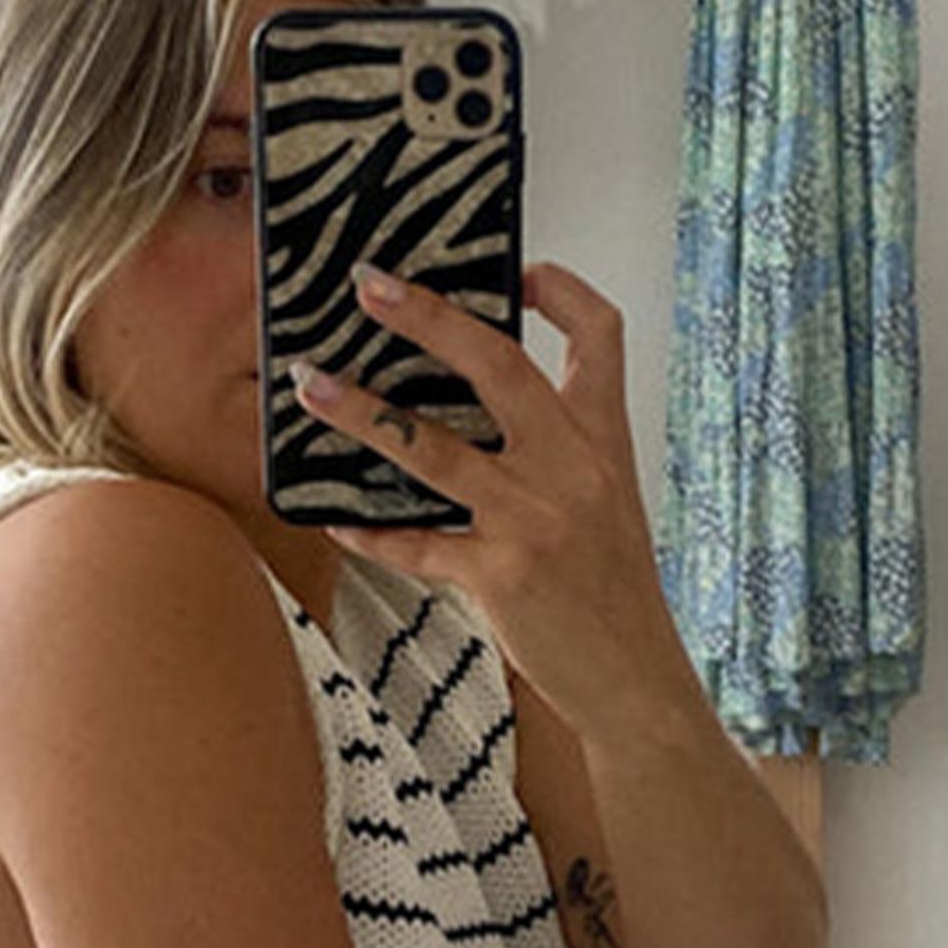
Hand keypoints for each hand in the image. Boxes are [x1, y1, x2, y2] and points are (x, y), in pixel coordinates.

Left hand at [293, 260, 703, 746]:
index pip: (599, 335)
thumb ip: (562, 453)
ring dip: (362, 412)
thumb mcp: (609, 505)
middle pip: (497, 363)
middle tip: (368, 287)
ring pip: (432, 447)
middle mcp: (572, 467)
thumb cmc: (613, 592)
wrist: (636, 679)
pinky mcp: (500, 576)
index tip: (517, 268)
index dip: (560, 289)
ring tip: (311, 386)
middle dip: (428, 317)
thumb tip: (484, 415)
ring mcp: (534, 520)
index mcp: (602, 441)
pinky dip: (373, 533)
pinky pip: (418, 545)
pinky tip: (337, 522)